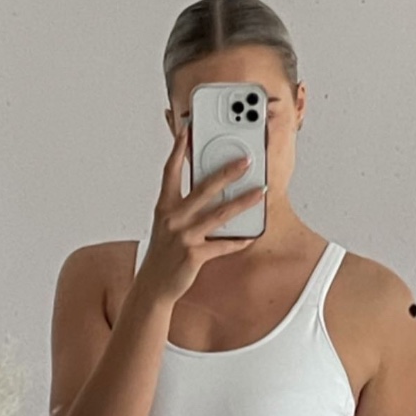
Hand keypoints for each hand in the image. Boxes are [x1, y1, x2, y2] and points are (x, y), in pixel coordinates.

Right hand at [140, 122, 264, 301]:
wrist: (154, 286)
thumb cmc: (164, 253)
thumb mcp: (166, 225)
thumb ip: (182, 205)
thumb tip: (209, 190)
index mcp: (164, 207)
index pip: (170, 171)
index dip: (177, 149)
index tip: (187, 129)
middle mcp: (172, 218)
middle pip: (203, 188)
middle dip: (227, 171)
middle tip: (246, 159)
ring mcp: (183, 237)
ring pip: (219, 215)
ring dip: (243, 202)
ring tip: (261, 191)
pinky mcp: (194, 255)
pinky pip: (222, 245)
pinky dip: (238, 241)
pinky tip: (252, 235)